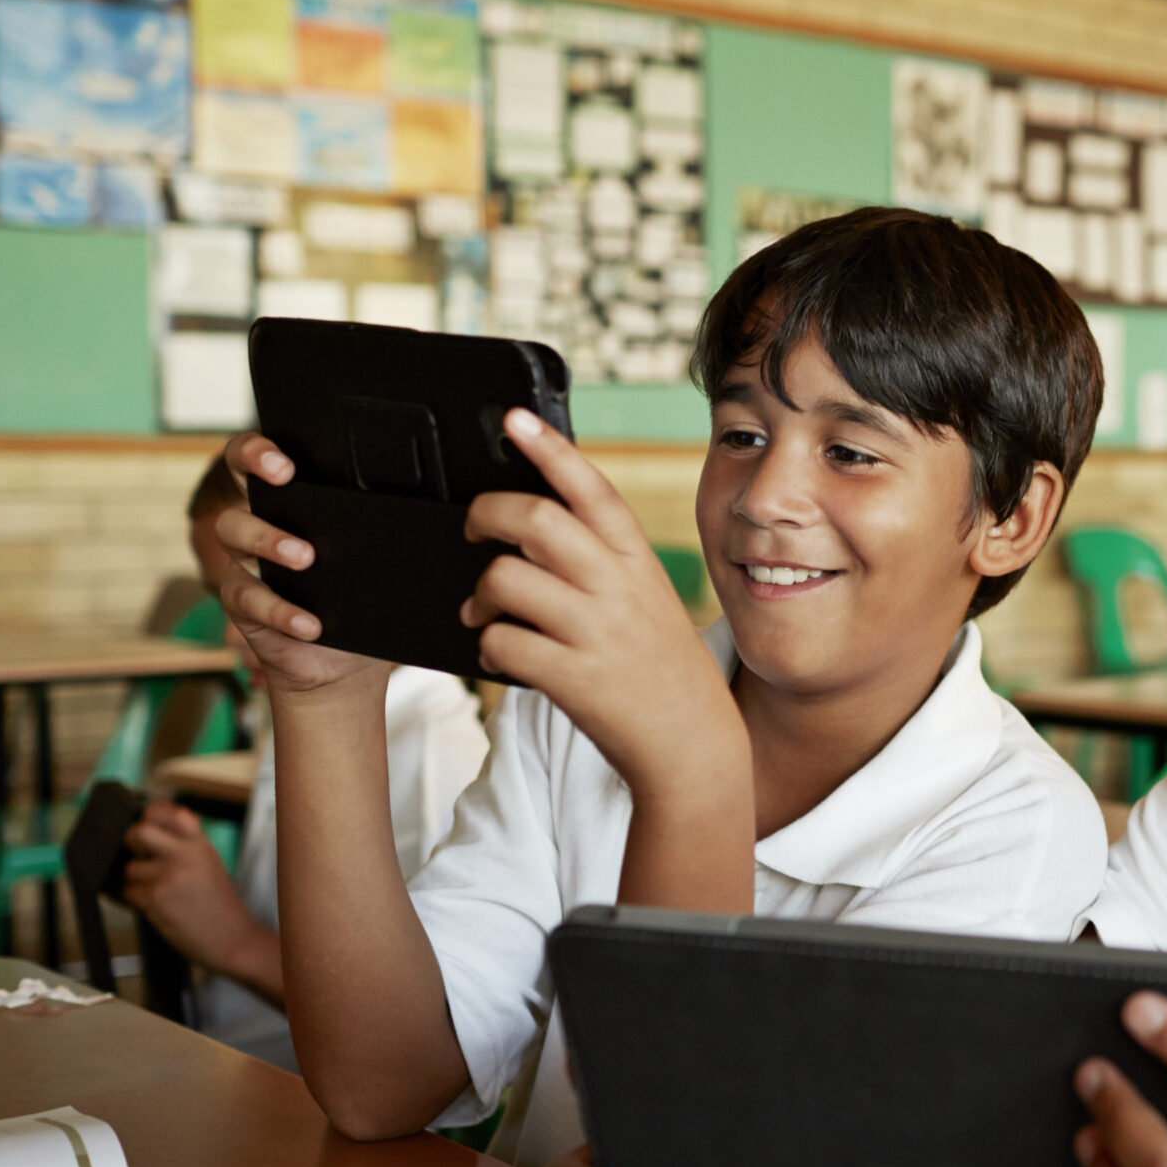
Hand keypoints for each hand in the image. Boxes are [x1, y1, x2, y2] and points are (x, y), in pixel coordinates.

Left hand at [121, 803, 252, 964]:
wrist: (232, 939)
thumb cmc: (218, 904)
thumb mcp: (209, 864)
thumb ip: (185, 846)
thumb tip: (147, 830)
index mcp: (201, 845)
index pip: (172, 813)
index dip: (154, 815)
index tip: (150, 822)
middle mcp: (186, 856)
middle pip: (140, 832)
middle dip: (133, 844)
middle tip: (141, 855)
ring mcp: (169, 877)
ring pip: (130, 868)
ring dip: (137, 881)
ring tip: (160, 892)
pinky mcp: (155, 899)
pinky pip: (129, 892)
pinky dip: (138, 900)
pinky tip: (159, 907)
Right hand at [211, 434, 388, 698]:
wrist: (348, 661)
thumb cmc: (365, 602)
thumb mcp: (381, 563)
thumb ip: (389, 533)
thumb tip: (428, 513)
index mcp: (294, 504)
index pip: (264, 459)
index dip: (261, 448)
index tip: (286, 459)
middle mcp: (261, 521)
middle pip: (236, 477)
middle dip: (254, 465)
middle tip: (286, 477)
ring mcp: (246, 561)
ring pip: (234, 532)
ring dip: (269, 540)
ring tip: (307, 557)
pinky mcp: (242, 603)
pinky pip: (247, 598)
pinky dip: (280, 611)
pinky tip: (309, 624)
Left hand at [460, 411, 742, 795]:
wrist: (694, 746)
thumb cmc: (663, 670)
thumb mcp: (650, 602)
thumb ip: (604, 563)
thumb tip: (534, 523)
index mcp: (638, 562)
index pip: (592, 489)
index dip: (550, 448)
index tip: (515, 419)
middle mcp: (619, 589)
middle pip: (535, 519)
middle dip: (485, 513)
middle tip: (472, 526)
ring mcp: (597, 633)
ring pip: (506, 578)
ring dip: (478, 593)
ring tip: (482, 611)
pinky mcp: (574, 678)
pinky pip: (502, 642)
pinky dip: (489, 647)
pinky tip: (502, 655)